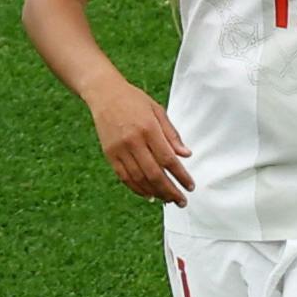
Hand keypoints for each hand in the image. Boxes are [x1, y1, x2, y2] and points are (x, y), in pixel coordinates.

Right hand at [89, 81, 194, 204]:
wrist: (105, 94)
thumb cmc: (135, 101)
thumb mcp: (158, 111)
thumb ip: (172, 135)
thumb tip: (186, 155)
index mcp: (148, 128)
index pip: (168, 159)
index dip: (181, 176)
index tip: (190, 187)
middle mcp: (133, 141)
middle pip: (154, 173)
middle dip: (170, 191)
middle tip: (181, 201)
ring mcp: (119, 149)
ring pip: (139, 179)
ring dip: (155, 192)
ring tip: (168, 200)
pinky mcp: (109, 154)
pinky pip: (124, 177)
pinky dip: (137, 189)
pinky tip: (149, 195)